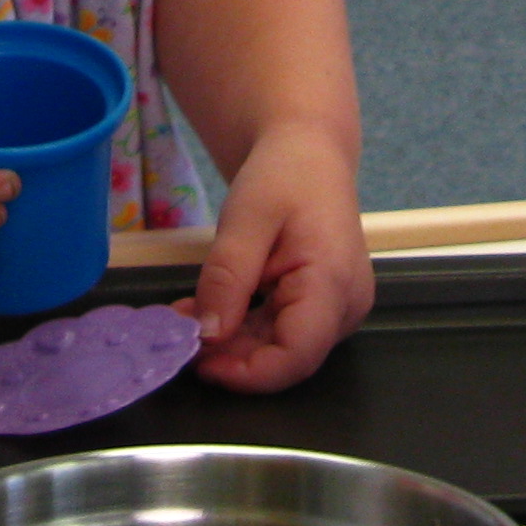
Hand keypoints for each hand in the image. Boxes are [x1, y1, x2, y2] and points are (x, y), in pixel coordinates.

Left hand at [189, 120, 370, 391]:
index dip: (248, 373)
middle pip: (287, 357)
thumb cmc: (284, 175)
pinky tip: (208, 311)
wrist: (309, 152)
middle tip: (180, 334)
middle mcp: (345, 306)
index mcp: (333, 283)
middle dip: (231, 356)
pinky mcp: (322, 307)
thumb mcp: (245, 219)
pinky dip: (241, 328)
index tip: (199, 363)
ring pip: (279, 349)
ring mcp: (336, 309)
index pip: (297, 356)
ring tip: (186, 316)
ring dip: (231, 343)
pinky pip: (280, 332)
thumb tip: (205, 336)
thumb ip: (226, 279)